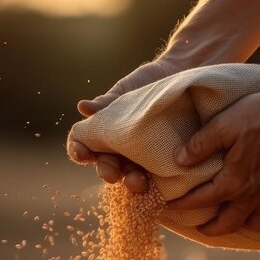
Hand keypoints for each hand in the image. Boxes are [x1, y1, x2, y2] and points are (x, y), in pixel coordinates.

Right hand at [69, 57, 183, 191]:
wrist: (180, 75)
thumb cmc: (147, 83)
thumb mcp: (127, 90)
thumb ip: (107, 102)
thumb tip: (83, 107)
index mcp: (105, 135)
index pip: (84, 147)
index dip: (78, 152)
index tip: (81, 153)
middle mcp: (121, 152)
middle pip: (107, 168)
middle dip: (108, 172)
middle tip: (112, 174)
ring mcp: (144, 159)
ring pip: (132, 178)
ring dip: (132, 182)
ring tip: (139, 182)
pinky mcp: (167, 164)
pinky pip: (161, 179)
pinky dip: (159, 184)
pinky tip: (161, 184)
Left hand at [167, 90, 259, 234]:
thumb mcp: (222, 125)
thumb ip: (198, 145)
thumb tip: (178, 161)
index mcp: (233, 183)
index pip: (200, 201)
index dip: (181, 205)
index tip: (168, 207)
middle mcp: (254, 197)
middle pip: (226, 225)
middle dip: (208, 229)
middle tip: (198, 226)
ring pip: (253, 225)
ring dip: (238, 225)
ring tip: (229, 219)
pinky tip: (258, 207)